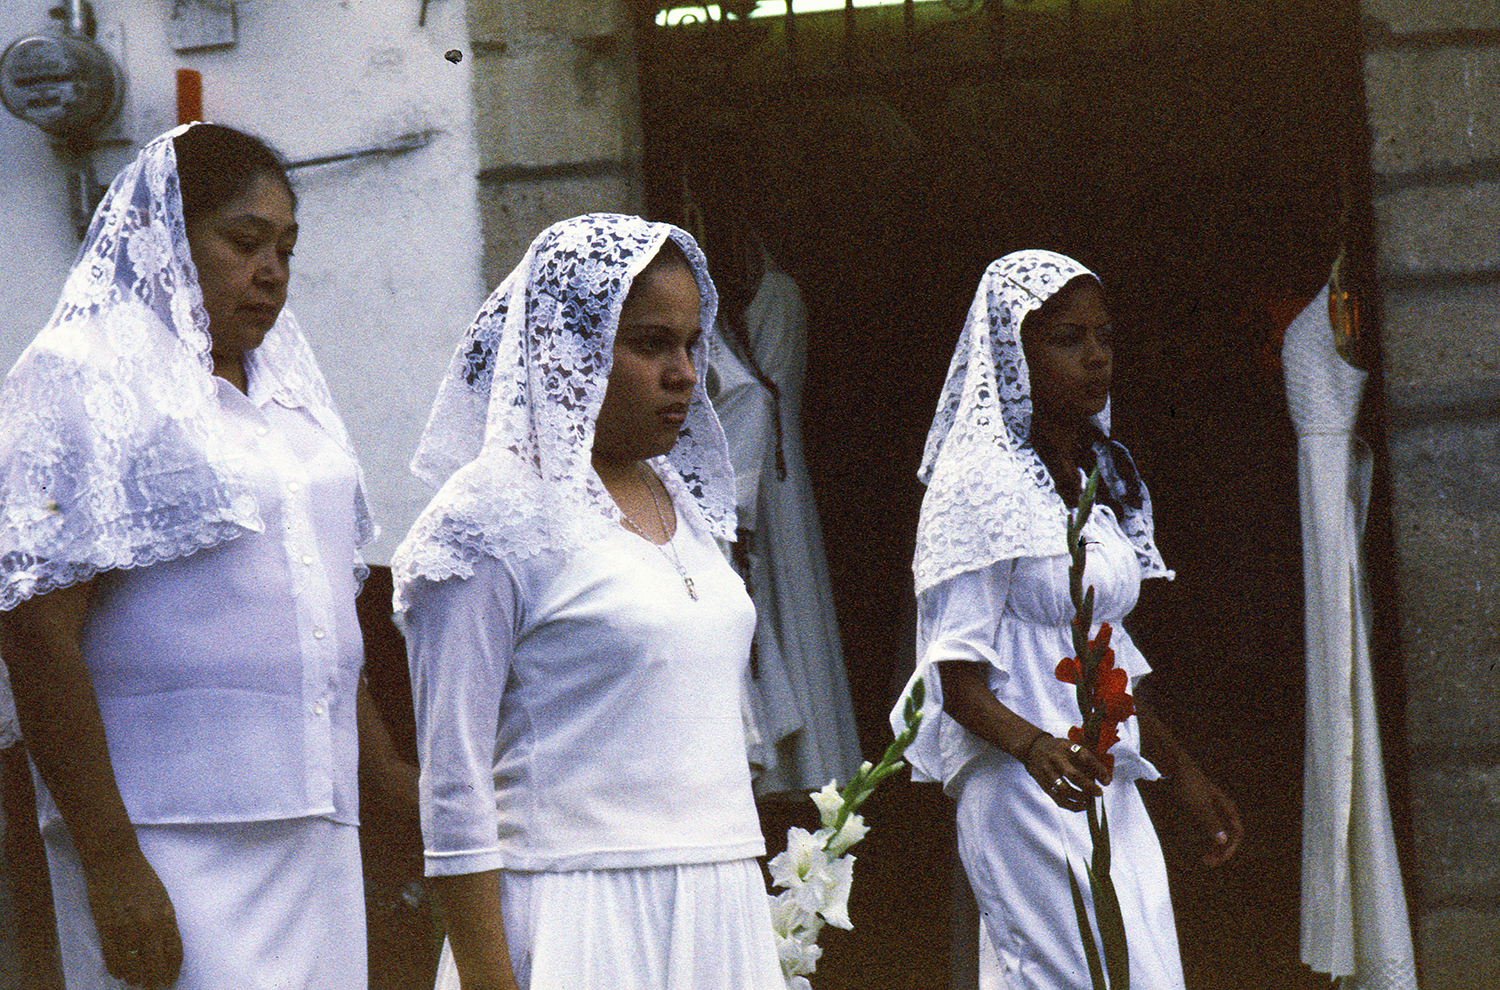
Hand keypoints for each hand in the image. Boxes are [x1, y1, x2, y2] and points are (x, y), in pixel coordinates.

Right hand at [83, 846, 182, 987]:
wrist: (115, 860)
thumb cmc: (140, 876)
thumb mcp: (161, 897)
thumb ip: (163, 920)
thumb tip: (162, 944)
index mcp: (167, 916)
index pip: (175, 952)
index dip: (172, 970)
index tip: (170, 980)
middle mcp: (150, 925)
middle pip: (155, 964)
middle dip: (154, 980)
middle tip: (152, 988)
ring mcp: (128, 928)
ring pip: (132, 966)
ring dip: (134, 978)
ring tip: (135, 982)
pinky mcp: (107, 928)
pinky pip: (112, 958)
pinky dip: (116, 969)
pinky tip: (119, 973)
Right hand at [1023, 735, 1110, 811]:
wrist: (1032, 747)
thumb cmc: (1059, 749)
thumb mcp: (1071, 746)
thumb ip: (1087, 760)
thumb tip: (1105, 780)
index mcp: (1066, 747)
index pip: (1085, 757)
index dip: (1098, 770)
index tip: (1106, 781)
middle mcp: (1055, 758)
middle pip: (1073, 775)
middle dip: (1089, 787)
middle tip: (1099, 793)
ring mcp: (1047, 771)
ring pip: (1065, 789)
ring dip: (1080, 797)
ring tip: (1089, 799)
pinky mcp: (1043, 783)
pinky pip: (1058, 798)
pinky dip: (1072, 805)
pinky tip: (1082, 805)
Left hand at [1171, 764, 1242, 866]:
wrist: (1174, 766)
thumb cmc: (1187, 784)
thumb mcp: (1199, 806)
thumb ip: (1211, 822)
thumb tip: (1224, 840)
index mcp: (1226, 807)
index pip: (1237, 832)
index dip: (1230, 848)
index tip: (1218, 859)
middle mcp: (1222, 807)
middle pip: (1229, 834)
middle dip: (1222, 850)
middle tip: (1209, 863)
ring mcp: (1211, 807)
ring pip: (1219, 831)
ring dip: (1215, 846)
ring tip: (1205, 858)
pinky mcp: (1200, 806)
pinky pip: (1209, 826)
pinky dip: (1207, 837)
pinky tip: (1199, 844)